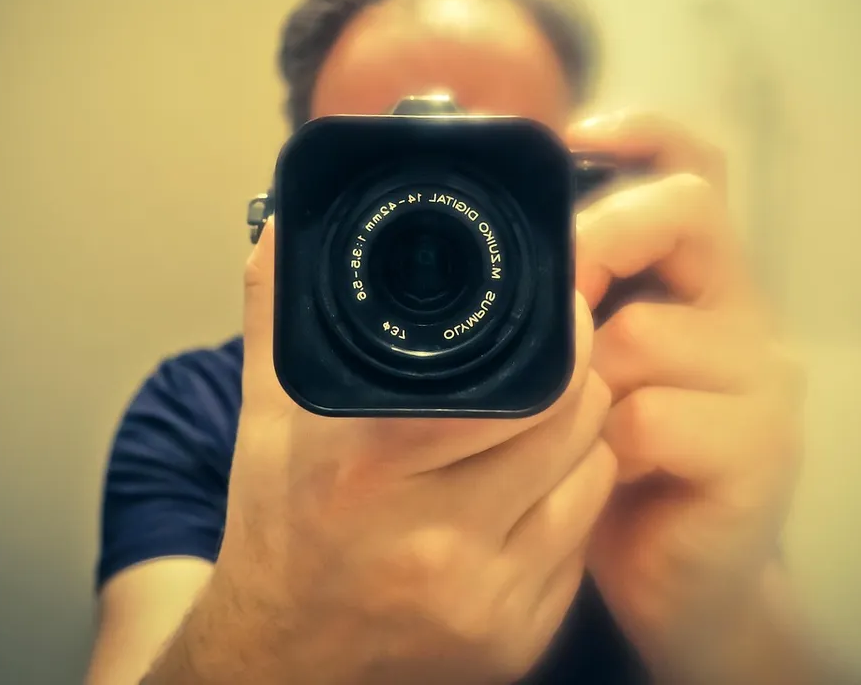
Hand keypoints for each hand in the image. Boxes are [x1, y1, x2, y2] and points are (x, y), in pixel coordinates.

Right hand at [157, 219, 616, 684]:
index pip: (526, 384)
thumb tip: (284, 219)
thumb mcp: (266, 413)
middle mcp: (432, 543)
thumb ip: (280, 305)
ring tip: (533, 427)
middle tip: (550, 364)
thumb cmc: (280, 526)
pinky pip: (583, 543)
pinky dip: (571, 505)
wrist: (280, 660)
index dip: (558, 337)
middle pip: (573, 423)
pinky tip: (524, 494)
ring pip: (594, 477)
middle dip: (575, 379)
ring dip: (581, 440)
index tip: (558, 312)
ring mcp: (483, 601)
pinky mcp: (517, 642)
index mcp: (371, 469)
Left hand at [565, 112, 805, 681]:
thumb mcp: (587, 368)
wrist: (680, 581)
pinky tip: (605, 475)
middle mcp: (743, 313)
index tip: (573, 134)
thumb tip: (486, 253)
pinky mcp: (760, 451)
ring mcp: (761, 381)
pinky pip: (648, 419)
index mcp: (699, 281)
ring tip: (574, 429)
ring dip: (581, 381)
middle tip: (553, 298)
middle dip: (598, 242)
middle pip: (687, 212)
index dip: (642, 133)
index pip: (694, 170)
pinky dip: (603, 446)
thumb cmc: (616, 461)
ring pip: (641, 331)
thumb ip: (568, 304)